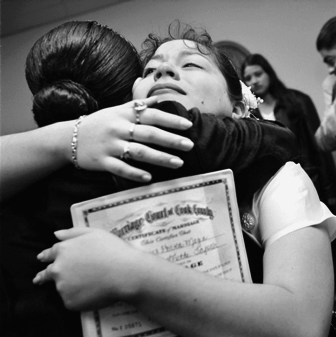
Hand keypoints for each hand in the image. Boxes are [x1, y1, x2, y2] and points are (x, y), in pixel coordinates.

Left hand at [33, 228, 141, 310]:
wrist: (125, 273)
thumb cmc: (113, 250)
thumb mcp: (95, 233)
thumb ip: (72, 233)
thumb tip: (55, 234)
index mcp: (64, 250)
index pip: (49, 253)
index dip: (46, 256)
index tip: (41, 259)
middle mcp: (58, 268)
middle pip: (48, 273)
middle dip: (44, 275)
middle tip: (40, 279)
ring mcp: (63, 287)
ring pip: (63, 288)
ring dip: (70, 286)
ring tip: (91, 283)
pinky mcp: (69, 302)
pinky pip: (72, 300)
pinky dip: (80, 298)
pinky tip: (94, 292)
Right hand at [75, 97, 194, 181]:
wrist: (67, 137)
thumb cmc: (100, 123)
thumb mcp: (117, 110)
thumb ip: (138, 105)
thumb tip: (159, 98)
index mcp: (125, 115)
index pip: (152, 115)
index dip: (170, 120)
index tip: (188, 125)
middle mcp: (119, 128)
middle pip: (149, 134)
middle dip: (171, 140)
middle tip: (190, 145)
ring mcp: (110, 145)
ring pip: (138, 152)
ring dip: (160, 158)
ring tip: (178, 163)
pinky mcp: (102, 161)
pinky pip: (120, 168)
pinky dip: (134, 173)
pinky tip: (149, 178)